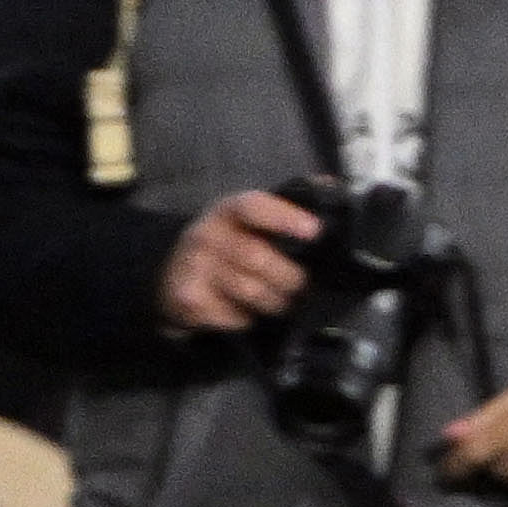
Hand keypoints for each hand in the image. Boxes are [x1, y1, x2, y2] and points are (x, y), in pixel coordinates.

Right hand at [157, 189, 323, 333]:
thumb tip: (331, 187)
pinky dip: (249, 319)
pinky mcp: (188, 299)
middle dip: (291, 278)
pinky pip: (234, 316)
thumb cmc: (230, 243)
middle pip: (258, 258)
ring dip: (275, 301)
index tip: (314, 230)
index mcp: (227, 210)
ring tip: (281, 301)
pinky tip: (249, 313)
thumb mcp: (251, 220)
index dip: (284, 217)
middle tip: (303, 286)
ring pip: (250, 291)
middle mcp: (206, 234)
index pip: (252, 207)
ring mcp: (193, 267)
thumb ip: (288, 205)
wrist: (176, 273)